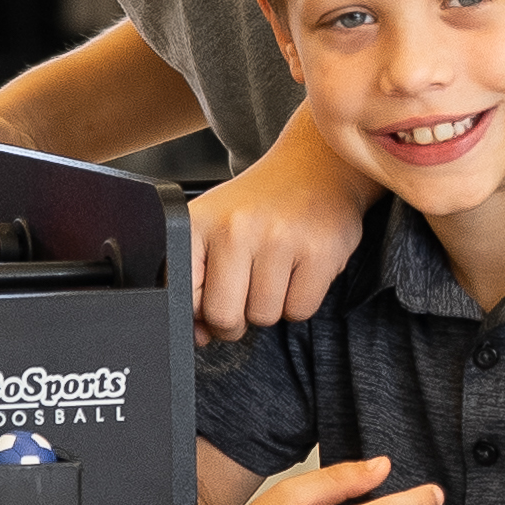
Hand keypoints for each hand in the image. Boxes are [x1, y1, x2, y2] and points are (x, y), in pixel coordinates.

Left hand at [189, 113, 374, 342]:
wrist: (315, 168)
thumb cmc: (258, 207)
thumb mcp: (214, 229)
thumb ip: (197, 282)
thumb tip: (199, 337)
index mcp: (199, 222)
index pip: (185, 297)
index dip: (200, 310)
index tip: (214, 296)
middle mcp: (235, 228)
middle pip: (224, 317)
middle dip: (236, 318)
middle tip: (248, 289)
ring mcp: (278, 239)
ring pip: (264, 318)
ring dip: (271, 306)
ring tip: (275, 269)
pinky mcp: (319, 252)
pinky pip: (300, 311)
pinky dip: (300, 301)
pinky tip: (299, 269)